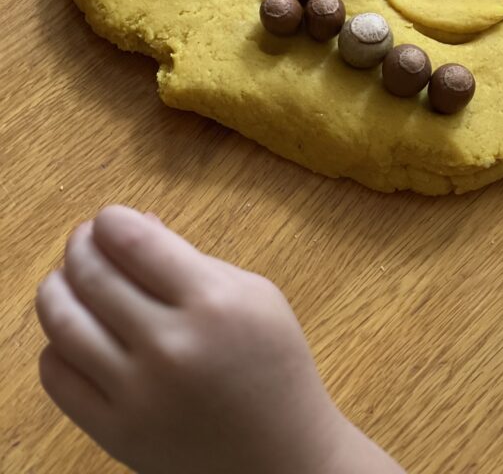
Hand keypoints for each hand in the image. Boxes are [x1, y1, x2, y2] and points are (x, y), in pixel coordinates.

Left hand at [36, 206, 403, 473]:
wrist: (281, 456)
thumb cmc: (273, 365)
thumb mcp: (253, 294)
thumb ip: (191, 258)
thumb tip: (134, 224)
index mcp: (212, 302)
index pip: (134, 242)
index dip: (110, 221)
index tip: (109, 220)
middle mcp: (170, 345)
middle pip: (93, 276)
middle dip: (81, 247)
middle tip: (85, 242)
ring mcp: (138, 393)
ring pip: (63, 324)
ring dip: (55, 289)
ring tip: (65, 279)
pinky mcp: (116, 433)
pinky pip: (58, 378)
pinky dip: (56, 345)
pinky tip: (72, 334)